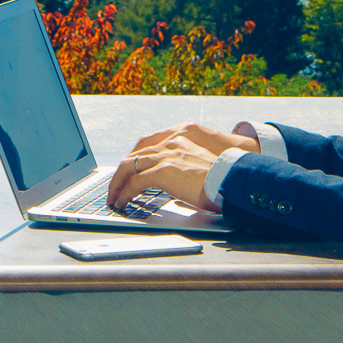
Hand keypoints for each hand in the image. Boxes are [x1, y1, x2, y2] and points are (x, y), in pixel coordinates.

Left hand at [106, 123, 258, 211]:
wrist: (229, 180)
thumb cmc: (219, 178)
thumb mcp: (198, 166)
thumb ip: (182, 166)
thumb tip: (174, 180)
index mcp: (178, 139)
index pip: (145, 145)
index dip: (132, 158)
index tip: (125, 171)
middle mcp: (169, 144)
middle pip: (133, 155)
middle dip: (119, 173)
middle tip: (114, 187)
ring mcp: (165, 156)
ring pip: (128, 167)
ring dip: (117, 184)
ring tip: (113, 197)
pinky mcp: (163, 172)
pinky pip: (135, 182)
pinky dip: (125, 193)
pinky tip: (123, 202)